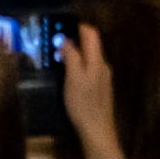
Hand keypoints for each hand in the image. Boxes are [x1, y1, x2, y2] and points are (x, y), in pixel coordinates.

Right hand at [60, 23, 125, 158]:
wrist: (97, 131)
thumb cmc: (83, 104)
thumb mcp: (73, 78)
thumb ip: (71, 57)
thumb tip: (67, 39)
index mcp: (97, 61)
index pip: (91, 34)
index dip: (77, 27)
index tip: (61, 27)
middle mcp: (103, 66)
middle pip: (91, 45)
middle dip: (75, 40)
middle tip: (56, 44)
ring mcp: (103, 78)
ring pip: (90, 57)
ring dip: (76, 54)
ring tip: (59, 58)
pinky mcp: (100, 89)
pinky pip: (89, 69)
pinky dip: (79, 66)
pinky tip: (68, 75)